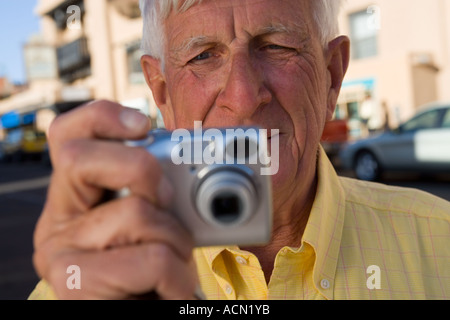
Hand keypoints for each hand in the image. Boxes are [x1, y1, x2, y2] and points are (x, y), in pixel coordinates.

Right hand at [33, 100, 198, 298]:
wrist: (147, 315)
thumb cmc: (154, 273)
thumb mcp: (155, 221)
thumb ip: (157, 190)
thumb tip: (190, 158)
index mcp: (75, 198)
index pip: (67, 136)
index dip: (102, 116)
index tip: (142, 123)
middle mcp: (55, 222)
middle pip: (81, 158)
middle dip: (142, 169)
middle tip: (167, 200)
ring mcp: (59, 254)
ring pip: (134, 213)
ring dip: (176, 241)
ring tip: (174, 265)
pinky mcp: (75, 287)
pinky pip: (152, 259)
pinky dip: (179, 277)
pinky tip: (171, 289)